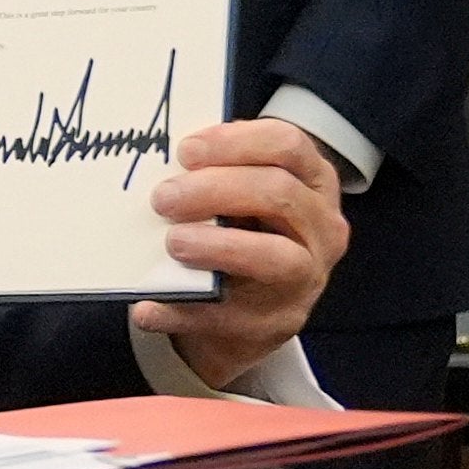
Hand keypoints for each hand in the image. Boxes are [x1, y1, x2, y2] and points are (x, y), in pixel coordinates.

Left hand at [131, 117, 349, 389]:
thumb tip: (168, 162)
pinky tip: (148, 308)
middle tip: (164, 198)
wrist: (246, 313)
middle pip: (279, 194)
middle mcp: (321, 228)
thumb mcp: (245, 196)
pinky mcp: (275, 325)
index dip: (235, 143)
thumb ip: (219, 172)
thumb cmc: (244, 235)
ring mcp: (304, 280)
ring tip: (173, 242)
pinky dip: (182, 312)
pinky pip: (227, 317)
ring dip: (217, 246)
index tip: (186, 151)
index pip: (287, 145)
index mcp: (314, 182)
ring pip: (273, 256)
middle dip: (215, 190)